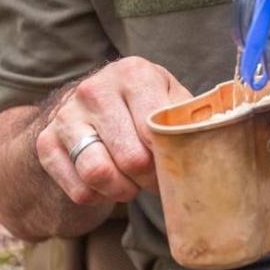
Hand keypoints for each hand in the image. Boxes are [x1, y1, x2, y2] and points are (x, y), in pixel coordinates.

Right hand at [35, 57, 190, 207]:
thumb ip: (189, 114)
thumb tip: (222, 138)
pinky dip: (98, 196)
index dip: (168, 157)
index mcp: (132, 73)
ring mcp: (67, 115)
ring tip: (132, 183)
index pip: (154, 130)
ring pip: (98, 174)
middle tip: (154, 178)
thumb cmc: (142, 101)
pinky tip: (108, 182)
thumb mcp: (167, 95)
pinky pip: (78, 189)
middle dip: (148, 178)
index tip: (174, 164)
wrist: (88, 100)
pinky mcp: (47, 142)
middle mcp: (94, 89)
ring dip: (122, 190)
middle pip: (130, 157)